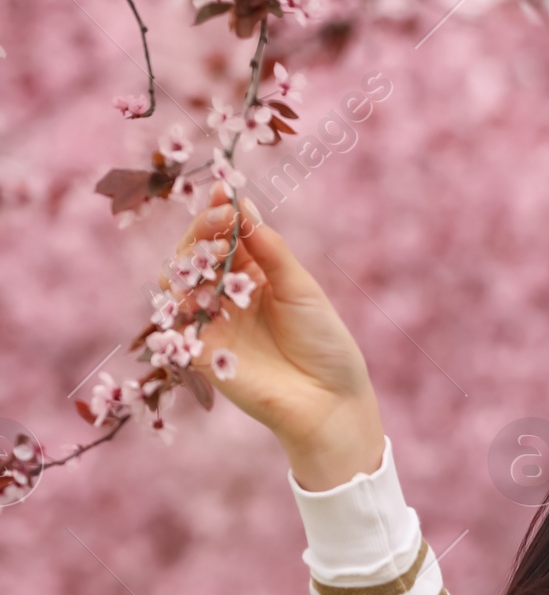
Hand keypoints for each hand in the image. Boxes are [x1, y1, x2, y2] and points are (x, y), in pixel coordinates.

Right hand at [164, 183, 385, 488]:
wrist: (327, 400)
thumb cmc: (323, 342)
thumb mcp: (300, 287)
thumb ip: (269, 250)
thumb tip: (242, 206)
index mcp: (254, 273)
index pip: (225, 235)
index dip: (220, 213)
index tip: (224, 193)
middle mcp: (227, 294)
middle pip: (196, 252)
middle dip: (203, 231)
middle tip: (220, 221)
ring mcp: (211, 321)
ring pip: (178, 281)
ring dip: (188, 262)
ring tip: (210, 255)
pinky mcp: (200, 351)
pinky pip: (174, 321)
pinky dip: (179, 302)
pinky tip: (196, 292)